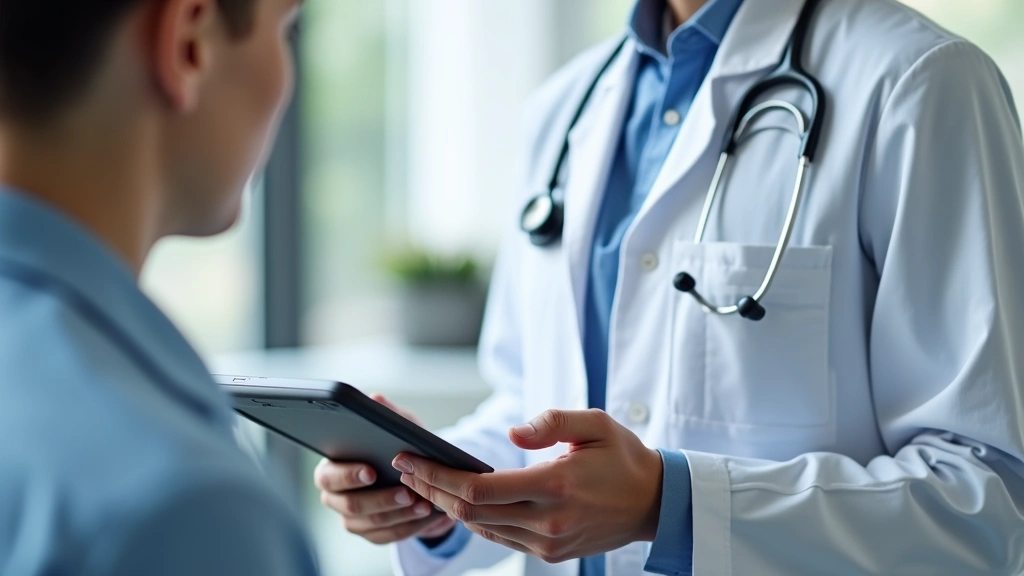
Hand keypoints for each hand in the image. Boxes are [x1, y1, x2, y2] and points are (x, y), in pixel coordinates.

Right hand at [314, 394, 455, 544]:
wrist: (415, 474)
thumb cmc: (399, 447)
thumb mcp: (399, 427)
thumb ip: (386, 413)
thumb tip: (376, 398)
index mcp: (332, 469)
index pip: (329, 476)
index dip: (348, 475)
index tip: (372, 471)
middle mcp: (336, 497)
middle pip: (350, 505)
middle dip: (381, 499)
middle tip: (408, 492)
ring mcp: (353, 519)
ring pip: (372, 524)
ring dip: (401, 514)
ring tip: (425, 503)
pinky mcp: (372, 534)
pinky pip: (389, 536)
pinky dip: (411, 526)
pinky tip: (429, 515)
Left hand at [393, 409, 663, 562]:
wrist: (656, 503)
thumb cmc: (624, 457)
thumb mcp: (595, 424)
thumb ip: (551, 422)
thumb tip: (513, 432)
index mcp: (554, 486)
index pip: (477, 489)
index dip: (437, 476)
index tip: (410, 459)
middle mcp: (547, 522)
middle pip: (470, 513)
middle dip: (431, 490)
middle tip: (406, 469)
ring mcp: (548, 543)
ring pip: (481, 529)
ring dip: (449, 507)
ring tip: (425, 482)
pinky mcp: (550, 553)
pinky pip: (501, 538)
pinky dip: (476, 520)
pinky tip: (461, 501)